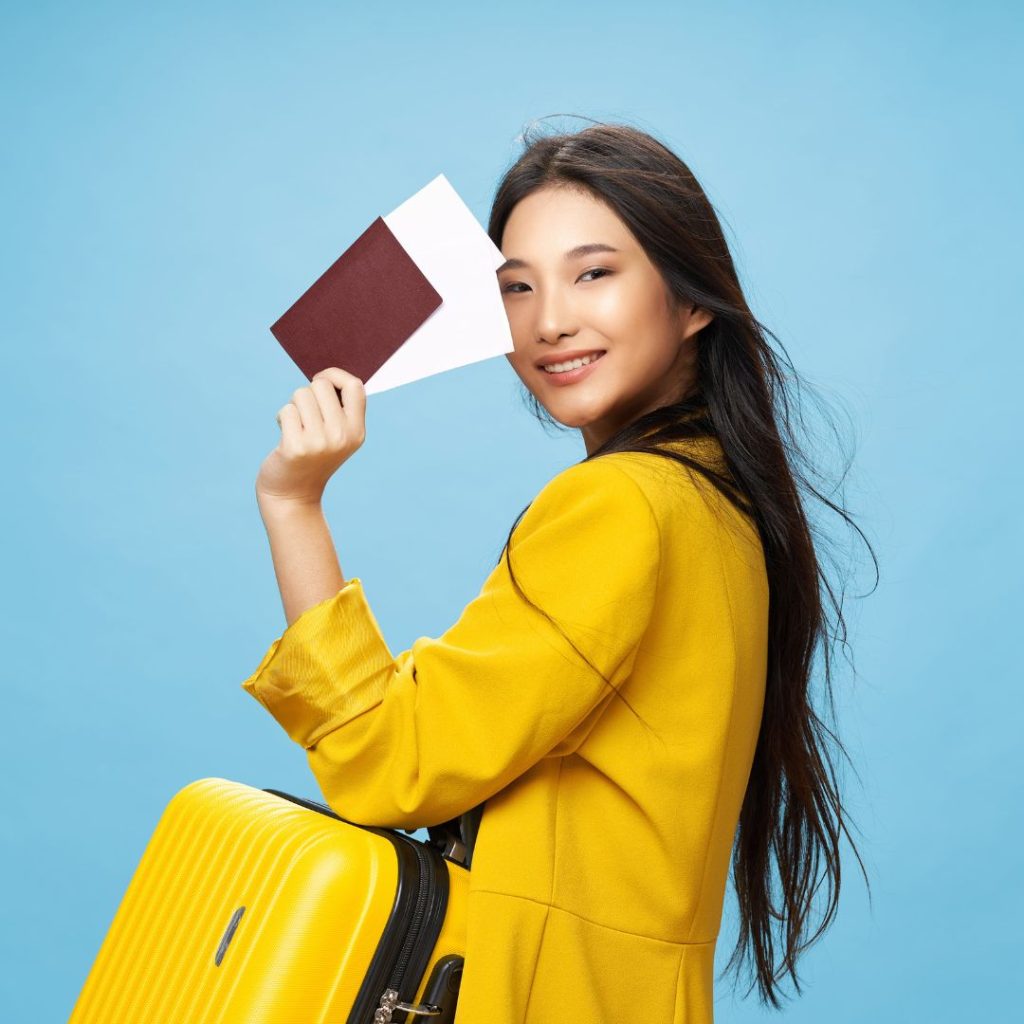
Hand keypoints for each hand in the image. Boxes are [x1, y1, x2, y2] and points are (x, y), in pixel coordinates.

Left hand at [255, 367, 365, 508]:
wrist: (293, 495)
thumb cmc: (312, 457)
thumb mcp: (336, 436)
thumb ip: (338, 408)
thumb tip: (327, 373)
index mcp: (357, 431)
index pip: (355, 386)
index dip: (335, 376)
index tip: (321, 381)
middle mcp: (342, 436)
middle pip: (321, 385)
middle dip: (308, 393)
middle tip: (305, 415)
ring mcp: (320, 443)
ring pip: (301, 394)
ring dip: (293, 406)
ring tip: (296, 427)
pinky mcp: (296, 447)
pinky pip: (286, 411)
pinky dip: (282, 418)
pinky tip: (285, 437)